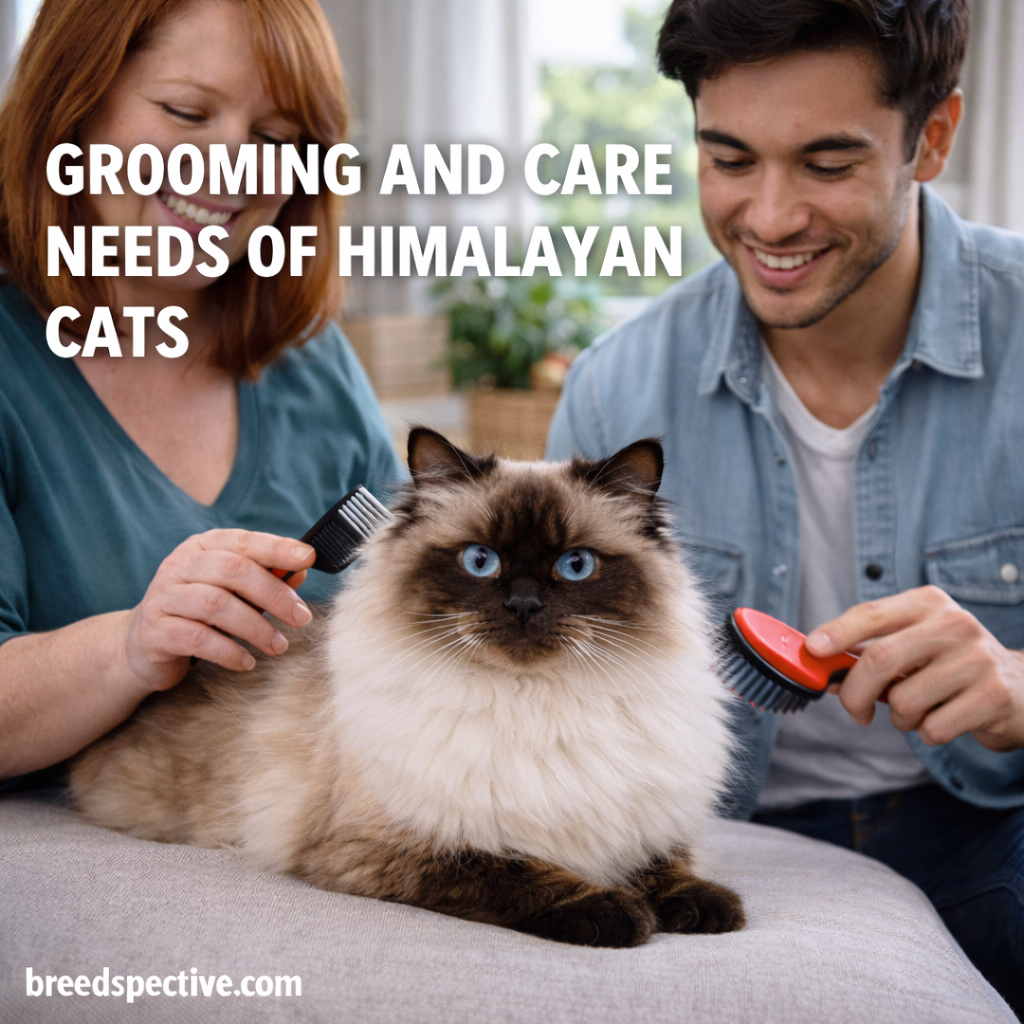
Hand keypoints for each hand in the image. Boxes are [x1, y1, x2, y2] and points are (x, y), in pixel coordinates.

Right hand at [123, 529, 316, 692]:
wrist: (140, 647)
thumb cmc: (198, 613)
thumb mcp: (233, 592)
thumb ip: (264, 579)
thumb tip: (301, 571)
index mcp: (202, 547)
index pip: (243, 541)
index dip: (277, 547)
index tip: (308, 558)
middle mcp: (179, 565)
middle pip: (233, 570)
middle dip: (273, 594)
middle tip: (301, 618)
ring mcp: (163, 597)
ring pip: (216, 604)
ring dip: (255, 627)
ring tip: (278, 645)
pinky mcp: (154, 632)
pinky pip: (196, 638)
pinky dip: (228, 651)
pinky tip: (247, 662)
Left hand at [805, 585, 1023, 751]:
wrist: (1022, 688)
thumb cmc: (951, 666)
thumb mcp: (914, 645)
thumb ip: (870, 651)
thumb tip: (820, 669)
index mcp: (928, 603)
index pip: (872, 614)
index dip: (837, 632)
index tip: (813, 650)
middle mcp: (955, 624)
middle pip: (880, 658)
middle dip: (854, 693)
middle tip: (854, 711)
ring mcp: (977, 659)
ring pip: (904, 700)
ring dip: (900, 718)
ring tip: (920, 709)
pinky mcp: (993, 696)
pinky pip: (933, 727)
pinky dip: (928, 732)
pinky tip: (945, 718)